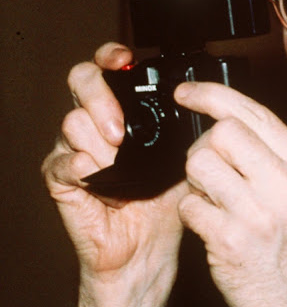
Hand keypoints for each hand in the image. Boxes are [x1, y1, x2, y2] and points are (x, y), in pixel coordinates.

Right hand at [42, 43, 184, 306]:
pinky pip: (60, 163)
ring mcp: (77, 150)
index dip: (110, 56)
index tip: (124, 59)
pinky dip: (80, 165)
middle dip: (100, 97)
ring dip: (98, 139)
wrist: (148, 249)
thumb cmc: (167, 202)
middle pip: (81, 82)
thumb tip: (206, 102)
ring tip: (120, 161)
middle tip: (121, 128)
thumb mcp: (185, 156)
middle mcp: (97, 125)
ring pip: (71, 121)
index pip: (107, 69)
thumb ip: (187, 128)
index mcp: (125, 114)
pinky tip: (98, 174)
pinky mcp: (64, 182)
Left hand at [175, 82, 286, 306]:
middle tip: (207, 168)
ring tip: (212, 200)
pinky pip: (190, 205)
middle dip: (203, 146)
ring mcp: (261, 212)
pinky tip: (210, 227)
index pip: (254, 111)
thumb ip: (278, 157)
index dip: (211, 95)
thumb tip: (229, 122)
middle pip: (222, 131)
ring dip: (194, 181)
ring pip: (199, 163)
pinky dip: (191, 214)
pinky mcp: (233, 241)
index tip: (187, 93)